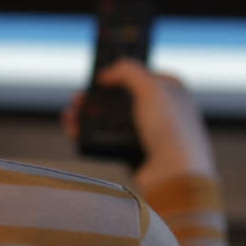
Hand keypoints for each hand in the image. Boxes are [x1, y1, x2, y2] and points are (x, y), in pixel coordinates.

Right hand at [63, 59, 217, 191]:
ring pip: (114, 120)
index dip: (122, 73)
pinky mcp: (139, 153)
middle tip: (79, 97)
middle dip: (98, 97)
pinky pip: (111, 140)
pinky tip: (76, 131)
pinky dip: (93, 136)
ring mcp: (151, 134)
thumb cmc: (171, 130)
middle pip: (124, 98)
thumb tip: (108, 72)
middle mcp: (164, 111)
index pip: (145, 75)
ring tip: (70, 114)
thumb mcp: (150, 87)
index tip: (102, 75)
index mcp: (173, 91)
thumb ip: (127, 71)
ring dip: (90, 116)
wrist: (175, 175)